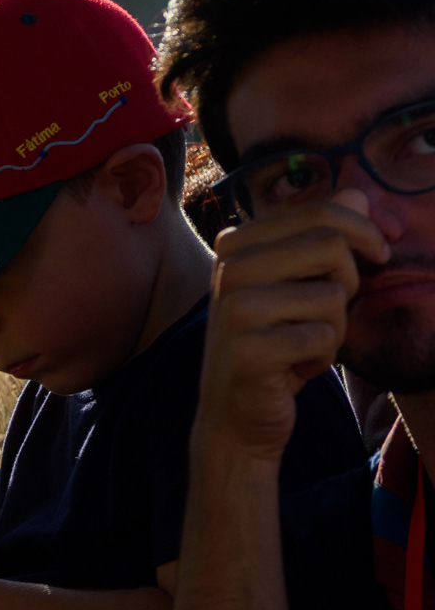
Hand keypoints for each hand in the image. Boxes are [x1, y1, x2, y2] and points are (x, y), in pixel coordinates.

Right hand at [200, 190, 386, 462]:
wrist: (236, 416)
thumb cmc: (275, 346)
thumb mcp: (301, 284)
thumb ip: (325, 236)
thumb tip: (358, 192)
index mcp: (235, 245)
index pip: (319, 213)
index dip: (364, 231)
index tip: (381, 255)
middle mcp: (227, 270)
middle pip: (330, 245)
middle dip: (350, 281)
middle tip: (330, 311)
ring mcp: (233, 310)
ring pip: (332, 295)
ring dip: (335, 327)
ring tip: (304, 345)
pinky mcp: (249, 350)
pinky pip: (324, 337)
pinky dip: (322, 358)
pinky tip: (294, 369)